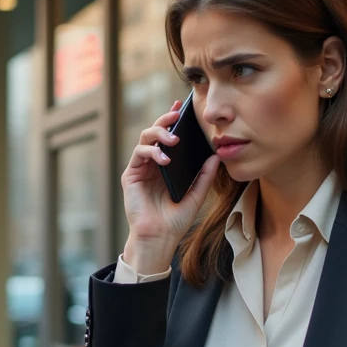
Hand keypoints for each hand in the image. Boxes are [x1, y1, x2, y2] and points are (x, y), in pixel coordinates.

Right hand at [121, 101, 220, 274]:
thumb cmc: (176, 220)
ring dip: (159, 133)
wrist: (160, 238)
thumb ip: (204, 176)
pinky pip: (139, 154)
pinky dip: (151, 152)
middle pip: (155, 132)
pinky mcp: (130, 175)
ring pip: (144, 138)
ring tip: (173, 139)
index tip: (183, 107)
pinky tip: (164, 159)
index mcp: (166, 165)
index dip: (173, 120)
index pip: (169, 137)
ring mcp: (140, 168)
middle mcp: (152, 163)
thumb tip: (215, 156)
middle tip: (177, 115)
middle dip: (165, 120)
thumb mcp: (196, 195)